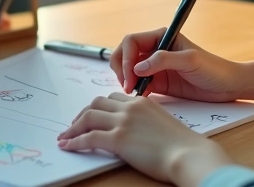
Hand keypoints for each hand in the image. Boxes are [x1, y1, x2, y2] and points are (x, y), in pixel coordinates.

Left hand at [57, 93, 233, 185]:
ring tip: (65, 137)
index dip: (98, 107)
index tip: (90, 116)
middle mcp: (130, 107)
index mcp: (142, 102)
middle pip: (96, 103)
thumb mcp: (162, 124)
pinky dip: (74, 142)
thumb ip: (145, 122)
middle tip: (73, 126)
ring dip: (73, 128)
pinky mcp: (119, 139)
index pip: (112, 98)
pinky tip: (68, 147)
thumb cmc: (182, 145)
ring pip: (88, 117)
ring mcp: (123, 122)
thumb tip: (134, 133)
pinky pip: (88, 138)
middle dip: (81, 115)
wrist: (188, 154)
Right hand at [112, 28, 243, 101]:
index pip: (132, 41)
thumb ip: (164, 60)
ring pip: (129, 70)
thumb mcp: (190, 60)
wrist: (228, 86)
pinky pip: (138, 84)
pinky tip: (140, 99)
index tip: (130, 76)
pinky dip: (134, 91)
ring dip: (125, 80)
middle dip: (121, 68)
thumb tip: (138, 68)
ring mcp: (155, 67)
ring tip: (132, 93)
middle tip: (126, 87)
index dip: (127, 58)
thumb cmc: (214, 68)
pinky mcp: (158, 83)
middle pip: (125, 53)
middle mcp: (155, 49)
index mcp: (162, 36)